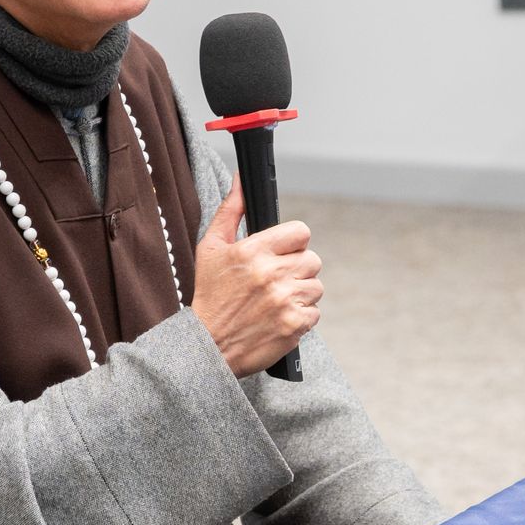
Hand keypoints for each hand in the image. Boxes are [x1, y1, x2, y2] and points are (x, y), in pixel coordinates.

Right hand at [191, 180, 322, 377]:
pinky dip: (300, 316)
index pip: (301, 232)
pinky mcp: (294, 325)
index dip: (293, 242)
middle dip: (296, 269)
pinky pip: (314, 312)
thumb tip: (241, 179)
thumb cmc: (210, 294)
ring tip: (275, 300)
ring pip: (316, 287)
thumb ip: (231, 210)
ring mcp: (285, 301)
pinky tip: (278, 317)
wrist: (209, 344)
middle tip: (275, 280)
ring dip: (300, 293)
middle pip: (312, 260)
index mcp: (254, 251)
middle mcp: (272, 274)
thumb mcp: (211, 247)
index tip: (282, 252)